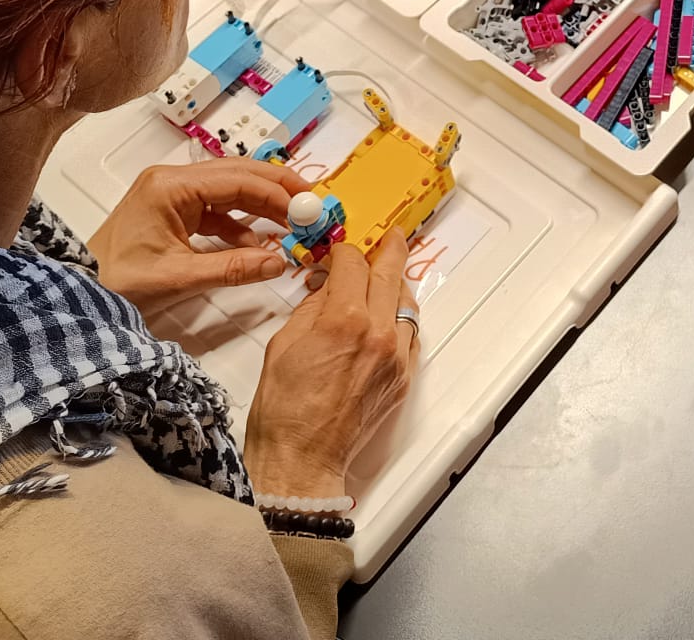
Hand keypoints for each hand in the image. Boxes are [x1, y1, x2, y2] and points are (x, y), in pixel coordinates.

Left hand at [88, 158, 308, 319]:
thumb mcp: (180, 278)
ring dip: (259, 207)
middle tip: (310, 204)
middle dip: (276, 189)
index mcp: (170, 187)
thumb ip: (234, 267)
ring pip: (229, 189)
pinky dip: (238, 224)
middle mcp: (171, 181)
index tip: (307, 209)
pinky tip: (254, 244)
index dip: (277, 193)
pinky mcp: (170, 211)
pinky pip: (215, 208)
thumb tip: (278, 262)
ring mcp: (170, 194)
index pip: (238, 180)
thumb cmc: (115, 283)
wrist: (78, 295)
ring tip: (289, 226)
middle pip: (237, 174)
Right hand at [244, 232, 419, 499]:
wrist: (302, 459)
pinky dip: (401, 318)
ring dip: (396, 285)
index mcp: (344, 320)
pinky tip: (389, 314)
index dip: (343, 252)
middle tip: (393, 234)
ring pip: (406, 304)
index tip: (336, 252)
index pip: (353, 264)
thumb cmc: (283, 408)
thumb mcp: (284, 343)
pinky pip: (409, 335)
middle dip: (389, 249)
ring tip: (387, 274)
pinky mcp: (402, 378)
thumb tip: (327, 285)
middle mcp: (378, 333)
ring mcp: (395, 357)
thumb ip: (311, 307)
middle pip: (390, 275)